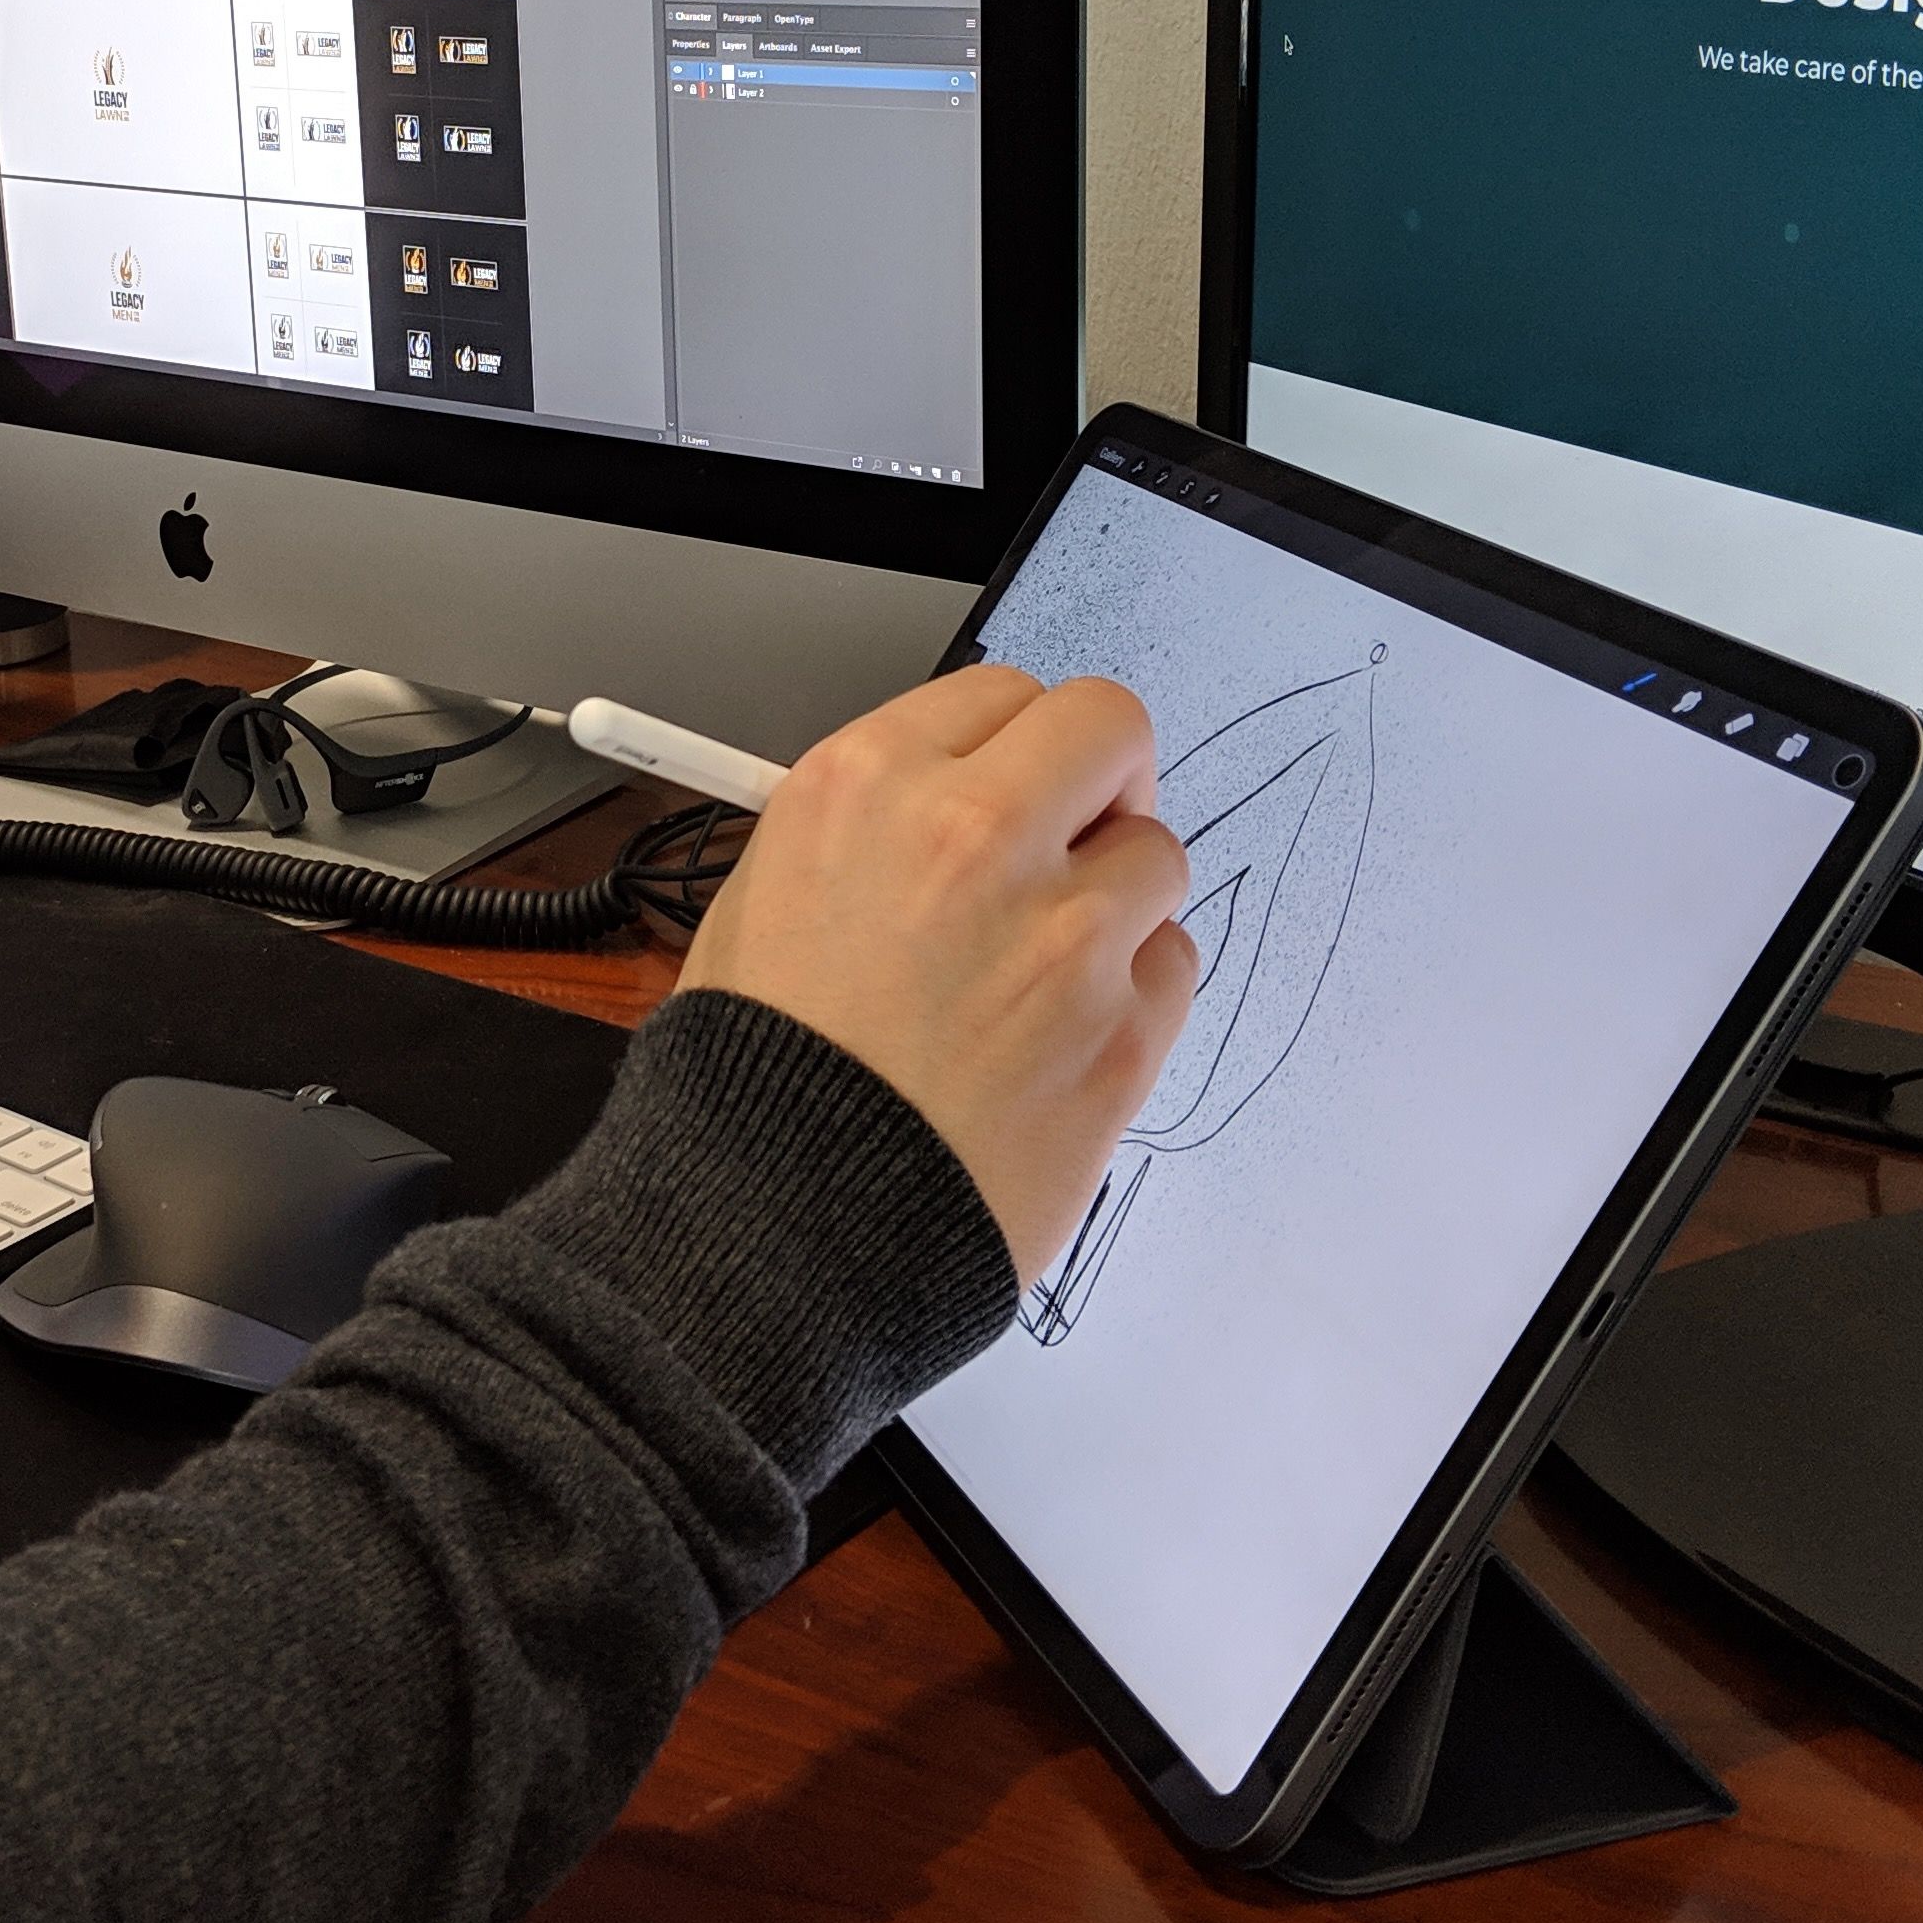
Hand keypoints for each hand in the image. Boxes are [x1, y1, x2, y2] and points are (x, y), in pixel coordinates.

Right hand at [684, 668, 1199, 1283]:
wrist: (777, 1229)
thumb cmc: (750, 1082)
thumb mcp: (755, 905)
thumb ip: (866, 834)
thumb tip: (936, 807)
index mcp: (866, 786)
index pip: (1000, 693)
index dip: (1011, 745)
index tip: (1011, 785)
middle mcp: (971, 834)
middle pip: (1108, 725)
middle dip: (1102, 777)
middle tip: (1078, 835)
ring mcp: (1061, 934)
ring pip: (1157, 853)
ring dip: (1117, 900)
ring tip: (1047, 972)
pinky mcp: (1121, 1031)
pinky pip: (1172, 967)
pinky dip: (1133, 996)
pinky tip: (1063, 1041)